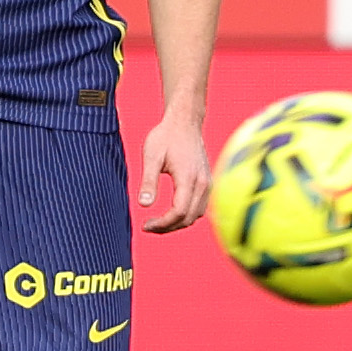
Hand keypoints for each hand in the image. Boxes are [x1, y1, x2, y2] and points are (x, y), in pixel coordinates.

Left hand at [136, 104, 212, 235]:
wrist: (184, 122)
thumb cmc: (165, 137)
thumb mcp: (151, 156)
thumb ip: (148, 181)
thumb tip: (144, 205)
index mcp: (189, 179)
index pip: (179, 212)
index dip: (162, 224)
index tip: (145, 225)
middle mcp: (203, 184)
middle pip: (189, 218)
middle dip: (168, 227)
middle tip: (147, 227)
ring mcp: (207, 184)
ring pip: (196, 215)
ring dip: (178, 223)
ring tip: (157, 223)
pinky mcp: (207, 182)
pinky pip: (200, 207)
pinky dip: (186, 215)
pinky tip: (170, 213)